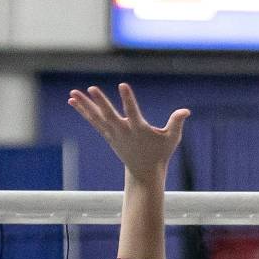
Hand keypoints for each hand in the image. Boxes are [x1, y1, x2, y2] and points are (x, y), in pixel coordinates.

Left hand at [68, 83, 189, 182]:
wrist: (144, 172)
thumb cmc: (160, 153)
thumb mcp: (172, 139)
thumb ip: (177, 123)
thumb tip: (186, 111)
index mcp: (139, 130)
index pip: (133, 112)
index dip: (128, 99)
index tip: (123, 86)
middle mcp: (124, 131)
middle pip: (110, 114)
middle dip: (101, 102)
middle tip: (91, 88)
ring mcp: (114, 134)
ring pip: (97, 117)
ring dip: (84, 105)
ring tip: (72, 93)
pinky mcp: (108, 135)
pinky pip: (94, 121)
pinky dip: (83, 111)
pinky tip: (72, 100)